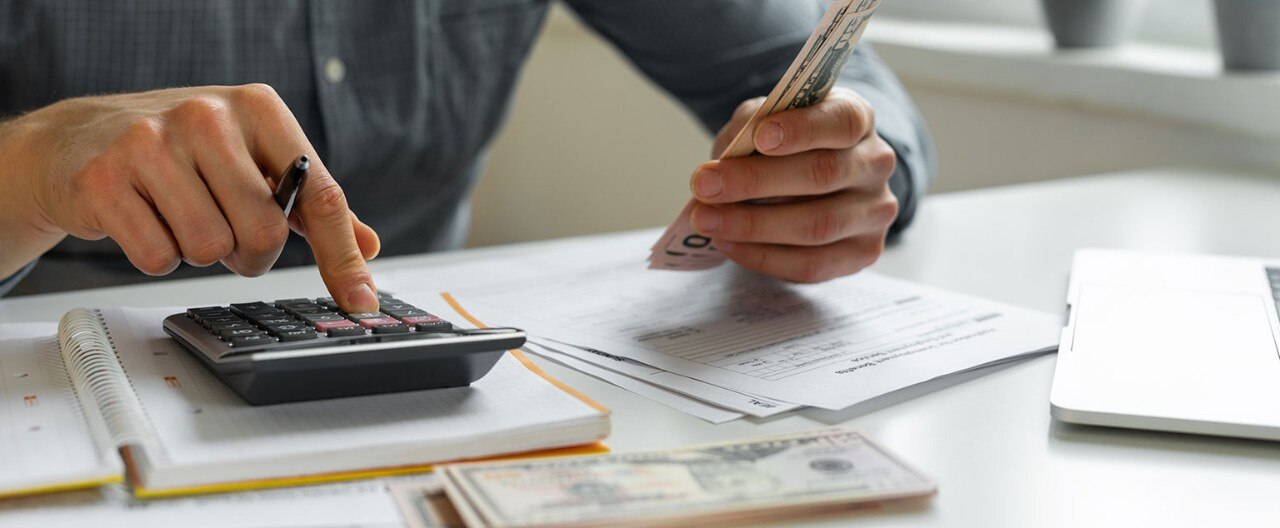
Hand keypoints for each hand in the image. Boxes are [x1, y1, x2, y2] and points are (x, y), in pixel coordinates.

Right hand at [0, 85, 381, 310]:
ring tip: (180, 215)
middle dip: (249, 252)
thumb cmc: (182, 151)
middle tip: (226, 230)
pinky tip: (145, 219)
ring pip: (211, 248)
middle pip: (264, 232)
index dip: (342, 257)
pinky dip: (157, 255)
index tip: (360, 302)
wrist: (77, 139)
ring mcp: (152, 143)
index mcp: (259, 109)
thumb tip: (368, 246)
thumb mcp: (253, 158)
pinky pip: (158, 257)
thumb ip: (311, 203)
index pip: (319, 196)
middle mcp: (208, 116)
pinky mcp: (106, 179)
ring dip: (201, 252)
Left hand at [688, 88, 897, 282]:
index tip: (759, 137)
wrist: (809, 182)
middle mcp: (875, 163)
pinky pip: (812, 264)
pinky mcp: (863, 253)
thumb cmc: (784, 146)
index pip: (842, 120)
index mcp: (857, 118)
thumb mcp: (765, 121)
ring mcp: (875, 212)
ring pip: (817, 225)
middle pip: (823, 173)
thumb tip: (728, 158)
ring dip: (752, 225)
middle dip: (756, 180)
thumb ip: (750, 126)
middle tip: (705, 184)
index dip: (802, 129)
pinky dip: (763, 257)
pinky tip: (728, 244)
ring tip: (705, 219)